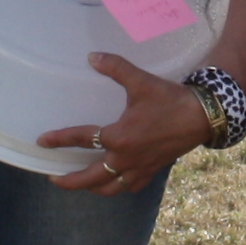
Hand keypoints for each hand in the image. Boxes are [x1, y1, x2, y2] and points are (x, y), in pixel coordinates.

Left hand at [43, 53, 205, 193]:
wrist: (202, 116)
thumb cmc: (170, 99)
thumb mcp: (141, 81)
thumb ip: (115, 68)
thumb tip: (92, 57)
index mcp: (119, 138)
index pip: (81, 140)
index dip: (59, 140)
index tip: (43, 141)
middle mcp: (125, 158)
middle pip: (90, 177)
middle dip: (70, 181)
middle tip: (54, 178)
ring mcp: (139, 168)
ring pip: (110, 187)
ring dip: (93, 188)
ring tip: (82, 185)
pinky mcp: (153, 170)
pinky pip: (131, 186)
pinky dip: (119, 187)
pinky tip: (115, 182)